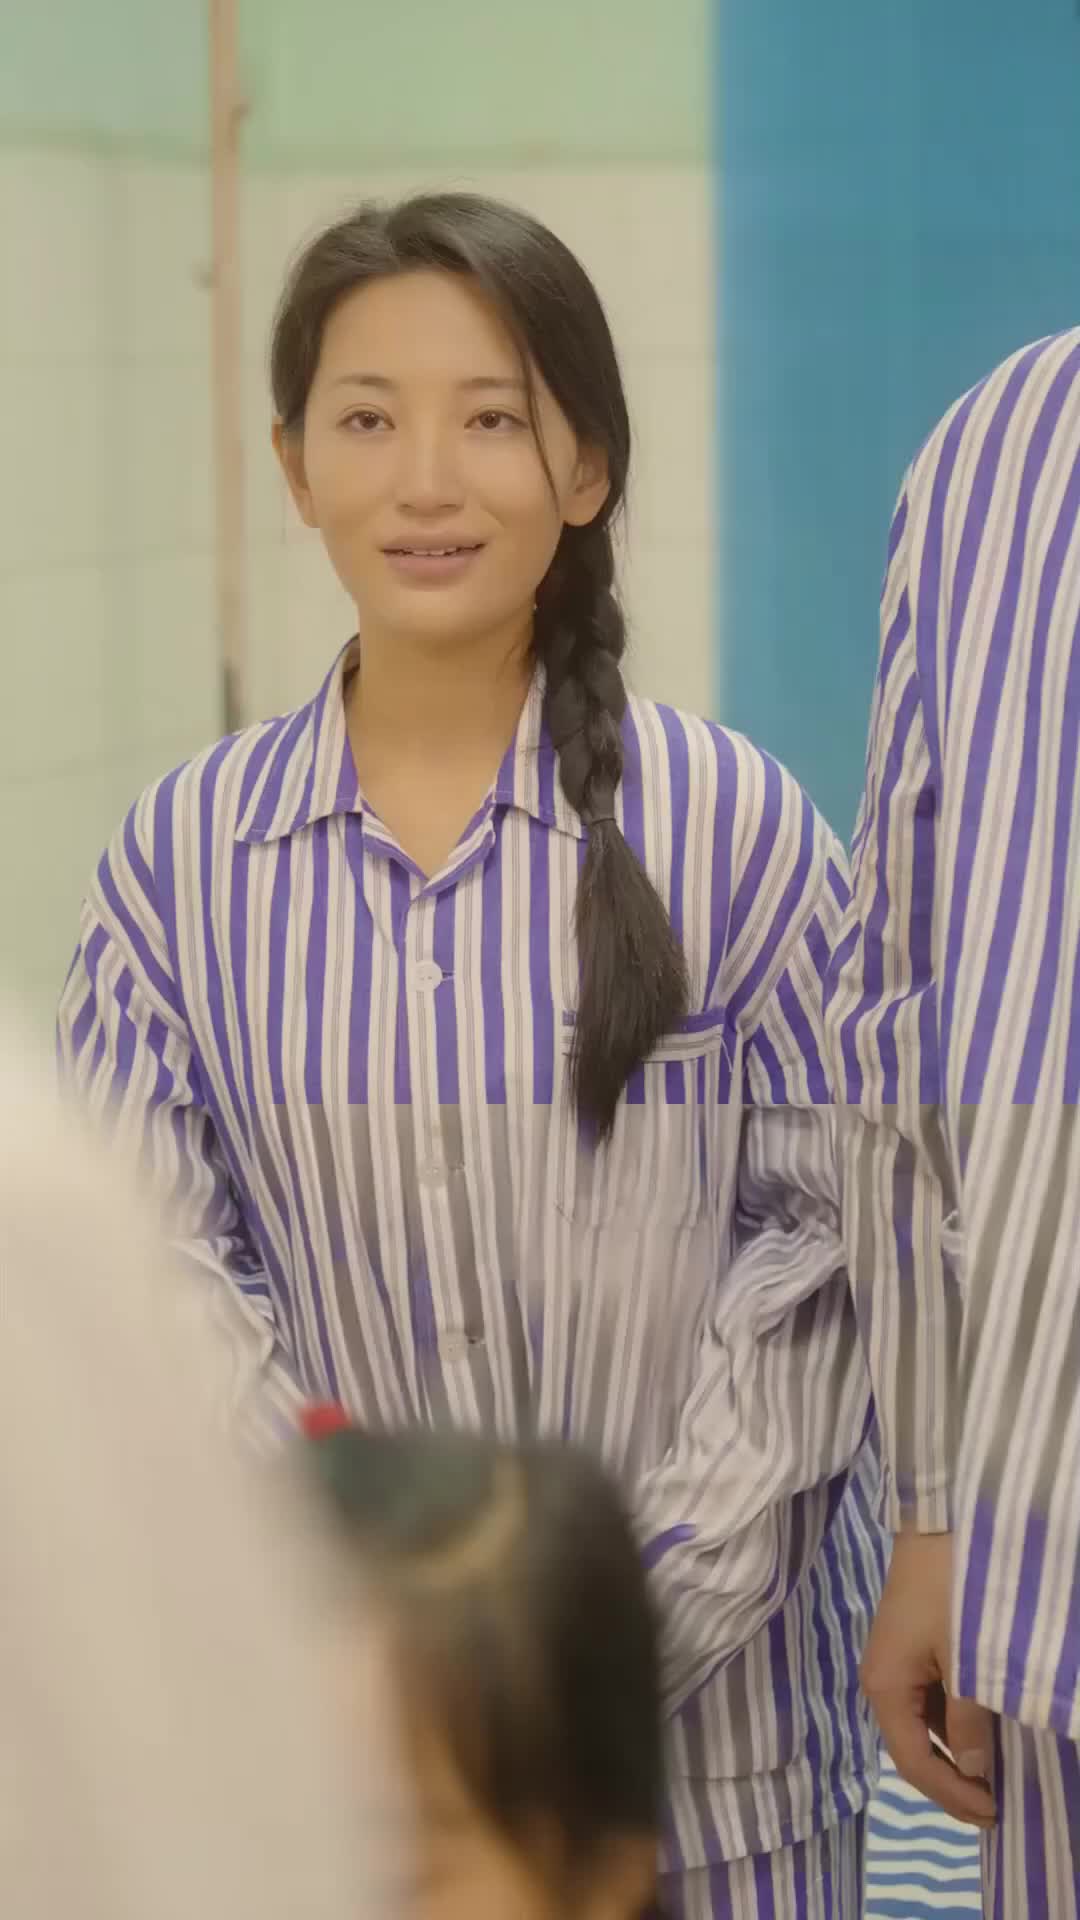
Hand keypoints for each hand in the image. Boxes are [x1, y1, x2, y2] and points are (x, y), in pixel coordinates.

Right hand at [862, 1532, 995, 1828]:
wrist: (936, 1524)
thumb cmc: (949, 1591)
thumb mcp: (965, 1658)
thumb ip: (968, 1719)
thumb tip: (975, 1770)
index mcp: (884, 1687)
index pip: (913, 1762)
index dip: (951, 1794)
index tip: (993, 1812)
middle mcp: (879, 1681)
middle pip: (911, 1748)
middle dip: (950, 1782)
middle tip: (993, 1806)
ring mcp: (892, 1664)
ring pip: (920, 1726)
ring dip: (952, 1755)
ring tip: (991, 1776)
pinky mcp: (907, 1649)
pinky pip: (927, 1701)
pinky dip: (951, 1725)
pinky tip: (978, 1731)